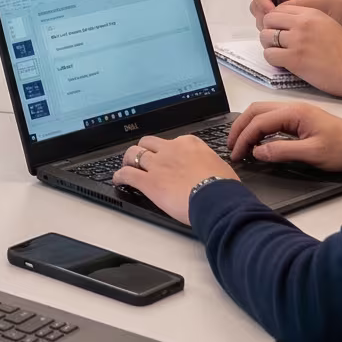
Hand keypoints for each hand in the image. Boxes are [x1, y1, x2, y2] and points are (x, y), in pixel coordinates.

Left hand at [108, 134, 237, 224]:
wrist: (217, 199)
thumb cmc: (224, 187)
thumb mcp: (219, 166)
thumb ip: (207, 163)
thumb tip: (207, 170)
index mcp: (189, 144)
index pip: (171, 141)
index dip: (165, 150)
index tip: (165, 156)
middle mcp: (171, 150)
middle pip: (147, 143)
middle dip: (143, 150)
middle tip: (141, 159)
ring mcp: (157, 165)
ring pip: (134, 154)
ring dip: (128, 160)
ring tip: (126, 165)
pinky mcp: (149, 182)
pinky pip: (127, 174)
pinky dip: (120, 176)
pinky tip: (118, 180)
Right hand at [228, 101, 341, 173]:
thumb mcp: (312, 154)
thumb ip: (281, 151)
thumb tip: (256, 152)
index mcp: (294, 113)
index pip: (259, 122)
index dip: (243, 138)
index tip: (236, 155)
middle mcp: (292, 108)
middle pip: (255, 111)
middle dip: (239, 128)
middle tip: (231, 147)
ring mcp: (296, 112)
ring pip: (262, 113)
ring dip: (248, 127)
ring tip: (240, 145)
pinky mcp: (299, 120)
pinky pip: (271, 119)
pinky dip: (259, 128)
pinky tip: (257, 142)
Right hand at [248, 0, 341, 26]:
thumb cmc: (331, 5)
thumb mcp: (309, 2)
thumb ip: (288, 7)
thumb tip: (271, 14)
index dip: (262, 1)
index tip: (271, 11)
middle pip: (257, 6)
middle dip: (263, 16)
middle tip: (275, 24)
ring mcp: (281, 13)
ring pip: (262, 19)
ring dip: (268, 26)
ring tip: (283, 32)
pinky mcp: (285, 26)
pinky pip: (272, 29)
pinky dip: (274, 34)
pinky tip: (285, 37)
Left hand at [254, 5, 341, 96]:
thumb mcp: (327, 25)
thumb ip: (306, 23)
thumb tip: (286, 28)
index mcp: (310, 13)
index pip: (278, 10)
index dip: (275, 21)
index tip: (279, 31)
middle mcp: (302, 24)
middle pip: (269, 21)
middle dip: (269, 32)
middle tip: (277, 43)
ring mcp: (297, 41)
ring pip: (266, 37)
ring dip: (270, 46)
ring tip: (281, 54)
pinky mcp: (294, 58)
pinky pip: (270, 55)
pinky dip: (273, 60)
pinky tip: (284, 63)